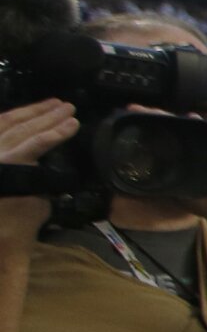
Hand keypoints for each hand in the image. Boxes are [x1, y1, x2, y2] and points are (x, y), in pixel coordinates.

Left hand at [0, 100, 76, 250]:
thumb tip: (56, 170)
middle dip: (48, 116)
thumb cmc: (15, 227)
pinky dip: (10, 117)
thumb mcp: (39, 208)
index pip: (35, 144)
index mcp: (8, 170)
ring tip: (52, 103)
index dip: (56, 131)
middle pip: (23, 129)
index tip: (75, 122)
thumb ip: (46, 185)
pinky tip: (23, 112)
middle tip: (68, 106)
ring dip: (32, 111)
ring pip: (7, 123)